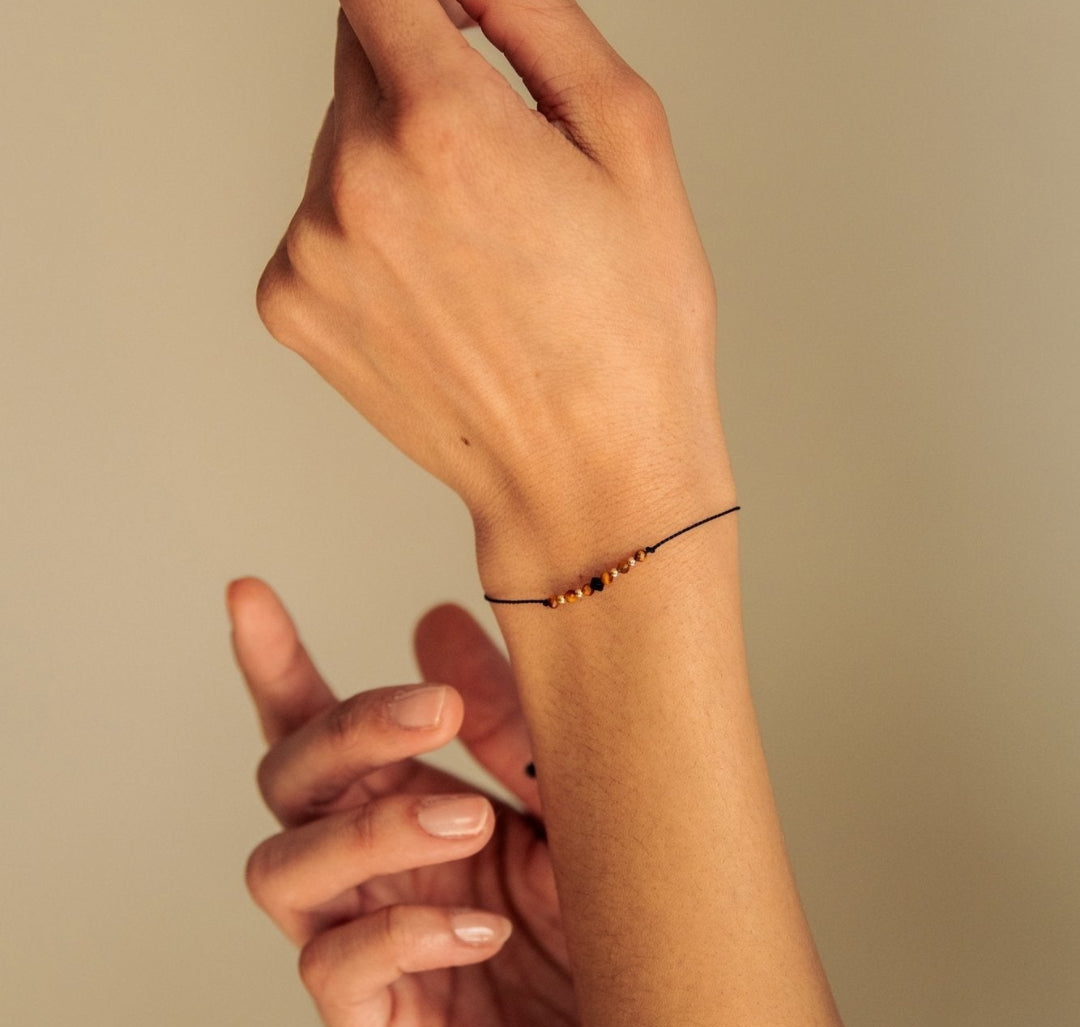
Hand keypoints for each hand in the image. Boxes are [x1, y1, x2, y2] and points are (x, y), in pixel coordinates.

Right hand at [228, 578, 584, 1026]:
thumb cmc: (601, 927)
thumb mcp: (563, 807)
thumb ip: (501, 725)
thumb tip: (434, 618)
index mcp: (406, 805)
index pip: (319, 729)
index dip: (274, 665)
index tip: (249, 595)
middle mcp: (370, 867)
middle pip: (289, 779)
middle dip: (349, 730)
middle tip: (434, 710)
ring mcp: (364, 945)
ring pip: (286, 867)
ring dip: (370, 829)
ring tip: (468, 822)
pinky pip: (335, 970)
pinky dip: (400, 935)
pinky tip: (481, 931)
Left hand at [256, 0, 730, 580]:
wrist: (587, 475)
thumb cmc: (630, 330)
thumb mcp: (627, 140)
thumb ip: (537, 17)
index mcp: (440, 123)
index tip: (457, 22)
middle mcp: (353, 184)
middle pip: (359, 65)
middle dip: (423, 89)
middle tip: (500, 173)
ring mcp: (312, 254)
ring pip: (337, 151)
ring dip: (395, 170)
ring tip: (479, 254)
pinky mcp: (292, 310)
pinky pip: (319, 227)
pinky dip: (367, 239)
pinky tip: (438, 295)